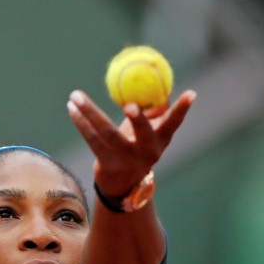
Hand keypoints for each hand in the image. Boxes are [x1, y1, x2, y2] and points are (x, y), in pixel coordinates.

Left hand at [67, 89, 195, 195]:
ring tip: (75, 95)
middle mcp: (146, 153)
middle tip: (130, 105)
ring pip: (106, 133)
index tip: (192, 93)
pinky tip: (71, 107)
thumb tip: (158, 79)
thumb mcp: (149, 132)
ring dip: (89, 112)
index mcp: (160, 141)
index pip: (174, 123)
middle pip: (142, 134)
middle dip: (138, 120)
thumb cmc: (137, 147)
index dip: (182, 109)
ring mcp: (126, 160)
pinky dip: (80, 122)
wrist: (122, 184)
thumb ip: (154, 110)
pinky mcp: (107, 164)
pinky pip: (91, 139)